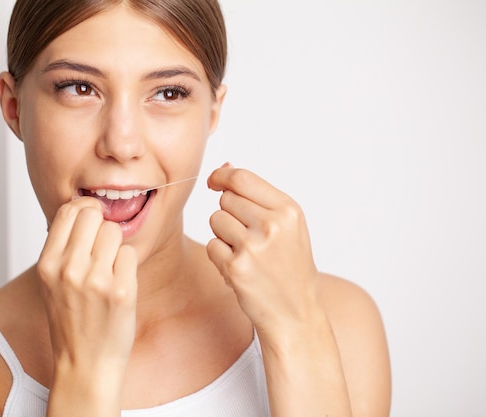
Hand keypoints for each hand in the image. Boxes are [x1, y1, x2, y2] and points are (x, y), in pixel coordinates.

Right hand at [37, 197, 136, 392]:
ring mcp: (96, 280)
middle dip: (101, 226)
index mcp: (47, 264)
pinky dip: (128, 266)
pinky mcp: (122, 291)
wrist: (85, 365)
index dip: (85, 209)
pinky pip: (130, 254)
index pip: (68, 211)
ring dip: (116, 247)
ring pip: (114, 231)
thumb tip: (85, 212)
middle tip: (103, 249)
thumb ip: (63, 249)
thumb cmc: (70, 324)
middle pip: (93, 215)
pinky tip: (119, 284)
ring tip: (109, 271)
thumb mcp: (52, 284)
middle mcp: (68, 269)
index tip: (92, 219)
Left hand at [206, 164, 321, 338]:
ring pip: (215, 221)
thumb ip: (258, 196)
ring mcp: (253, 247)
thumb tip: (225, 166)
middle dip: (229, 214)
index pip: (242, 178)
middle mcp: (272, 225)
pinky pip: (211, 246)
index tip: (213, 181)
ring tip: (247, 255)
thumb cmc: (290, 269)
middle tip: (248, 238)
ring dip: (223, 236)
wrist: (296, 315)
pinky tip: (241, 270)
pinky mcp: (236, 268)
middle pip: (225, 200)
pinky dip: (220, 257)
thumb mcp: (287, 226)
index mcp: (288, 210)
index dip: (221, 176)